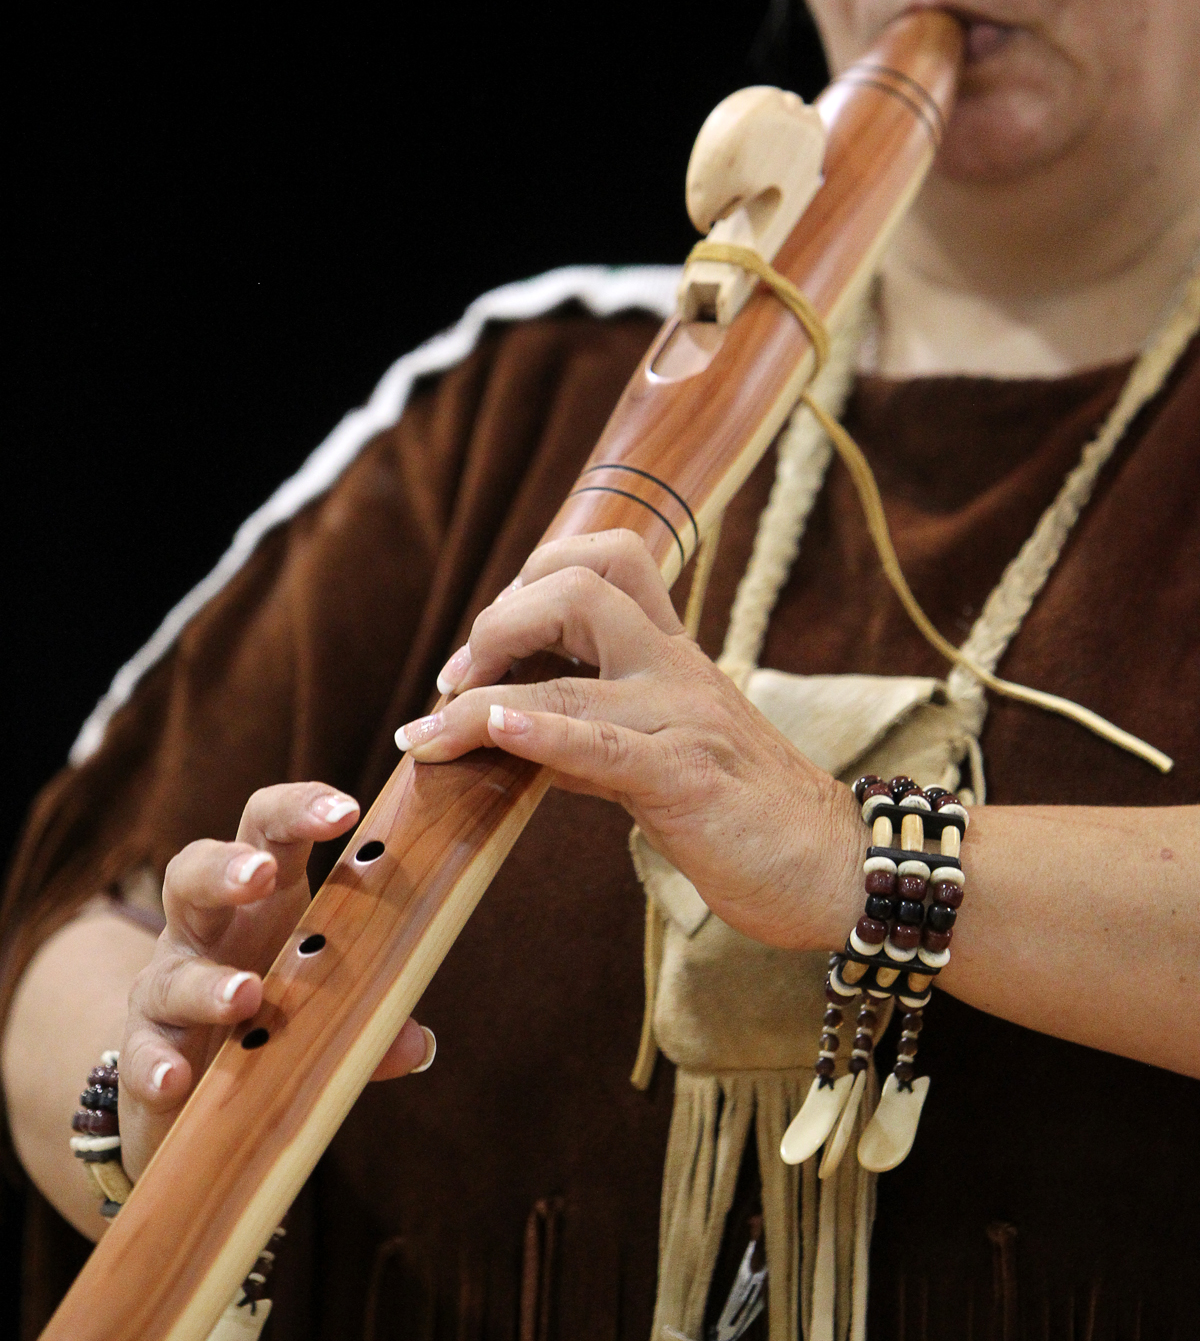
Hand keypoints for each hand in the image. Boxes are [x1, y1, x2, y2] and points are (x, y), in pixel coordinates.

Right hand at [119, 782, 434, 1180]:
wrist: (202, 1094)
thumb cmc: (275, 1016)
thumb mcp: (326, 1006)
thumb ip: (370, 1021)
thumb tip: (417, 1045)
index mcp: (264, 900)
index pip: (270, 831)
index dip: (300, 810)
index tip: (344, 810)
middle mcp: (207, 930)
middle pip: (194, 872)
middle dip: (226, 868)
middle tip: (263, 875)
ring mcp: (168, 986)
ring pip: (171, 969)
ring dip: (208, 982)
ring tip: (246, 994)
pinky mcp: (147, 1049)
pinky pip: (142, 1051)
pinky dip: (155, 1064)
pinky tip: (175, 1078)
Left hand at [397, 530, 863, 952]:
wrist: (839, 868)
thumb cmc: (751, 816)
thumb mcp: (666, 756)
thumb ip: (596, 735)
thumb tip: (518, 731)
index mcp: (673, 654)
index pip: (608, 559)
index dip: (532, 579)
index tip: (487, 648)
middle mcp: (675, 667)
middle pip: (581, 585)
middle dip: (498, 622)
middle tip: (457, 682)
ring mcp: (681, 716)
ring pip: (567, 676)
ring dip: (478, 701)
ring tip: (425, 732)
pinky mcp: (684, 778)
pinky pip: (601, 745)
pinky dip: (539, 734)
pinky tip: (493, 732)